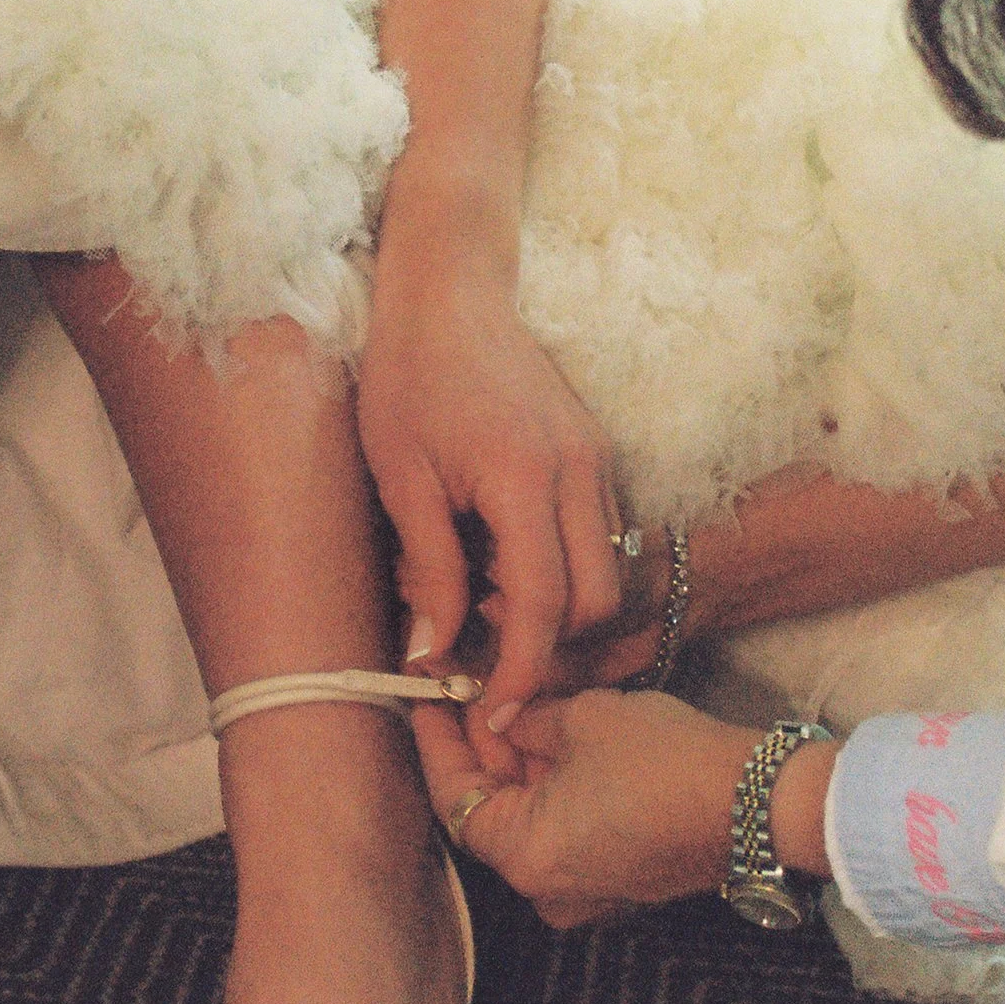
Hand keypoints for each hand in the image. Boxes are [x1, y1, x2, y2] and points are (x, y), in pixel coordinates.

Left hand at [357, 179, 623, 726]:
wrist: (448, 290)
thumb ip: (428, 571)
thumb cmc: (409, 375)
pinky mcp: (594, 453)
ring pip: (604, 572)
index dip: (522, 670)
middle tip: (477, 654)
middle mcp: (580, 471)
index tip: (498, 713)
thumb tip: (433, 655)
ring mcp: (596, 459)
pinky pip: (596, 536)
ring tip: (468, 595)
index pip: (544, 605)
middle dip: (547, 645)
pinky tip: (490, 557)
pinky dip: (555, 569)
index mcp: (527, 477)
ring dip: (550, 607)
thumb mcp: (400, 479)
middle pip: (595, 601)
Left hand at [412, 690, 759, 928]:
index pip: (454, 796)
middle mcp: (548, 889)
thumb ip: (524, 719)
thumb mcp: (582, 719)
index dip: (437, 739)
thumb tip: (501, 716)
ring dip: (519, 762)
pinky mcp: (621, 879)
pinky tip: (553, 734)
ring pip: (532, 817)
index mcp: (524, 858)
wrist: (764, 802)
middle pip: (492, 809)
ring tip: (510, 699)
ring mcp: (587, 891)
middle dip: (481, 746)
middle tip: (469, 687)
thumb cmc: (670, 763)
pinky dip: (555, 784)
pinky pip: (569, 829)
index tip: (427, 695)